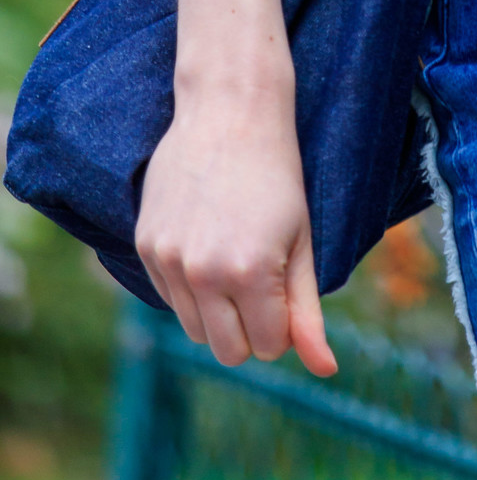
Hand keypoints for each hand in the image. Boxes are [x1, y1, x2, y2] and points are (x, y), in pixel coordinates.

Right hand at [136, 78, 335, 376]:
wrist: (229, 109)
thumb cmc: (277, 173)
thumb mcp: (301, 240)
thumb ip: (307, 311)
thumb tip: (326, 369)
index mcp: (248, 273)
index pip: (267, 346)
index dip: (283, 323)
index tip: (287, 285)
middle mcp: (201, 273)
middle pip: (227, 351)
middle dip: (251, 328)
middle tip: (264, 278)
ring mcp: (168, 260)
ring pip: (194, 331)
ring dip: (218, 311)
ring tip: (236, 257)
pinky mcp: (146, 246)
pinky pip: (169, 299)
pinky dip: (191, 288)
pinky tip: (208, 242)